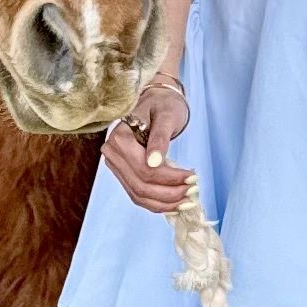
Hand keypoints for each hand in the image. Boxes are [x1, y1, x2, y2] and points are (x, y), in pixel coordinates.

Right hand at [101, 77, 193, 214]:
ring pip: (139, 195)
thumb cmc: (162, 105)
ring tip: (187, 201)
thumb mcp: (166, 116)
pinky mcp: (123, 173)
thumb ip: (160, 138)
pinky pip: (138, 195)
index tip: (192, 177)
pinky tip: (174, 204)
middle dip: (169, 193)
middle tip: (193, 191)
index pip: (144, 169)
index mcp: (120, 138)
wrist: (155, 102)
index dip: (169, 178)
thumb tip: (154, 162)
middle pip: (141, 185)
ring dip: (164, 202)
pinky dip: (157, 203)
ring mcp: (116, 166)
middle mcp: (112, 154)